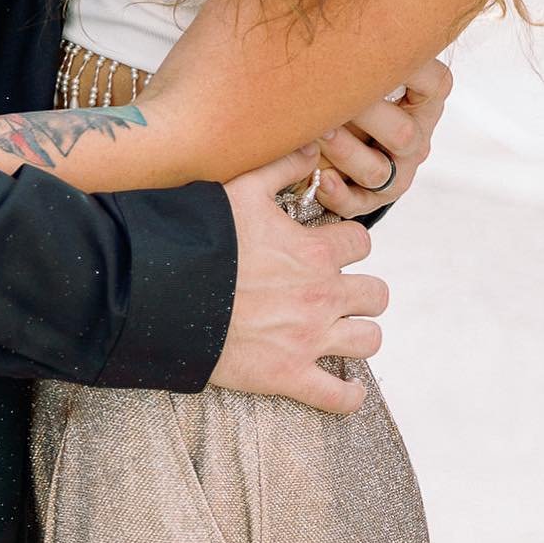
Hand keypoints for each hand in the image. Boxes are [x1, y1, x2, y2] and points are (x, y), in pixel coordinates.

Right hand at [208, 147, 386, 415]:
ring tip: (341, 331)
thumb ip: (282, 166)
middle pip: (377, 294)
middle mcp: (322, 295)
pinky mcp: (290, 376)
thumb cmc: (205, 236)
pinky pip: (339, 397)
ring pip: (369, 340)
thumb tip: (313, 145)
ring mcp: (309, 339)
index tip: (332, 247)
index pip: (362, 242)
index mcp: (315, 251)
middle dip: (361, 291)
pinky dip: (347, 396)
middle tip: (338, 291)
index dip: (349, 243)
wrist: (166, 291)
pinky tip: (345, 388)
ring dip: (358, 334)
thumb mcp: (242, 189)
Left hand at [312, 56, 452, 218]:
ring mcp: (397, 169)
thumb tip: (340, 1)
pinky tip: (321, 176)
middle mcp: (416, 134)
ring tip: (315, 133)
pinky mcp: (372, 197)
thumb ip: (355, 43)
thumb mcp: (352, 61)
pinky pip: (360, 202)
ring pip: (379, 171)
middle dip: (364, 115)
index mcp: (422, 97)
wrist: (318, 127)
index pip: (435, 82)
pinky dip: (339, 192)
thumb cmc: (340, 81)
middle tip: (328, 96)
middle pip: (403, 133)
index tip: (377, 57)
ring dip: (344, 152)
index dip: (409, 70)